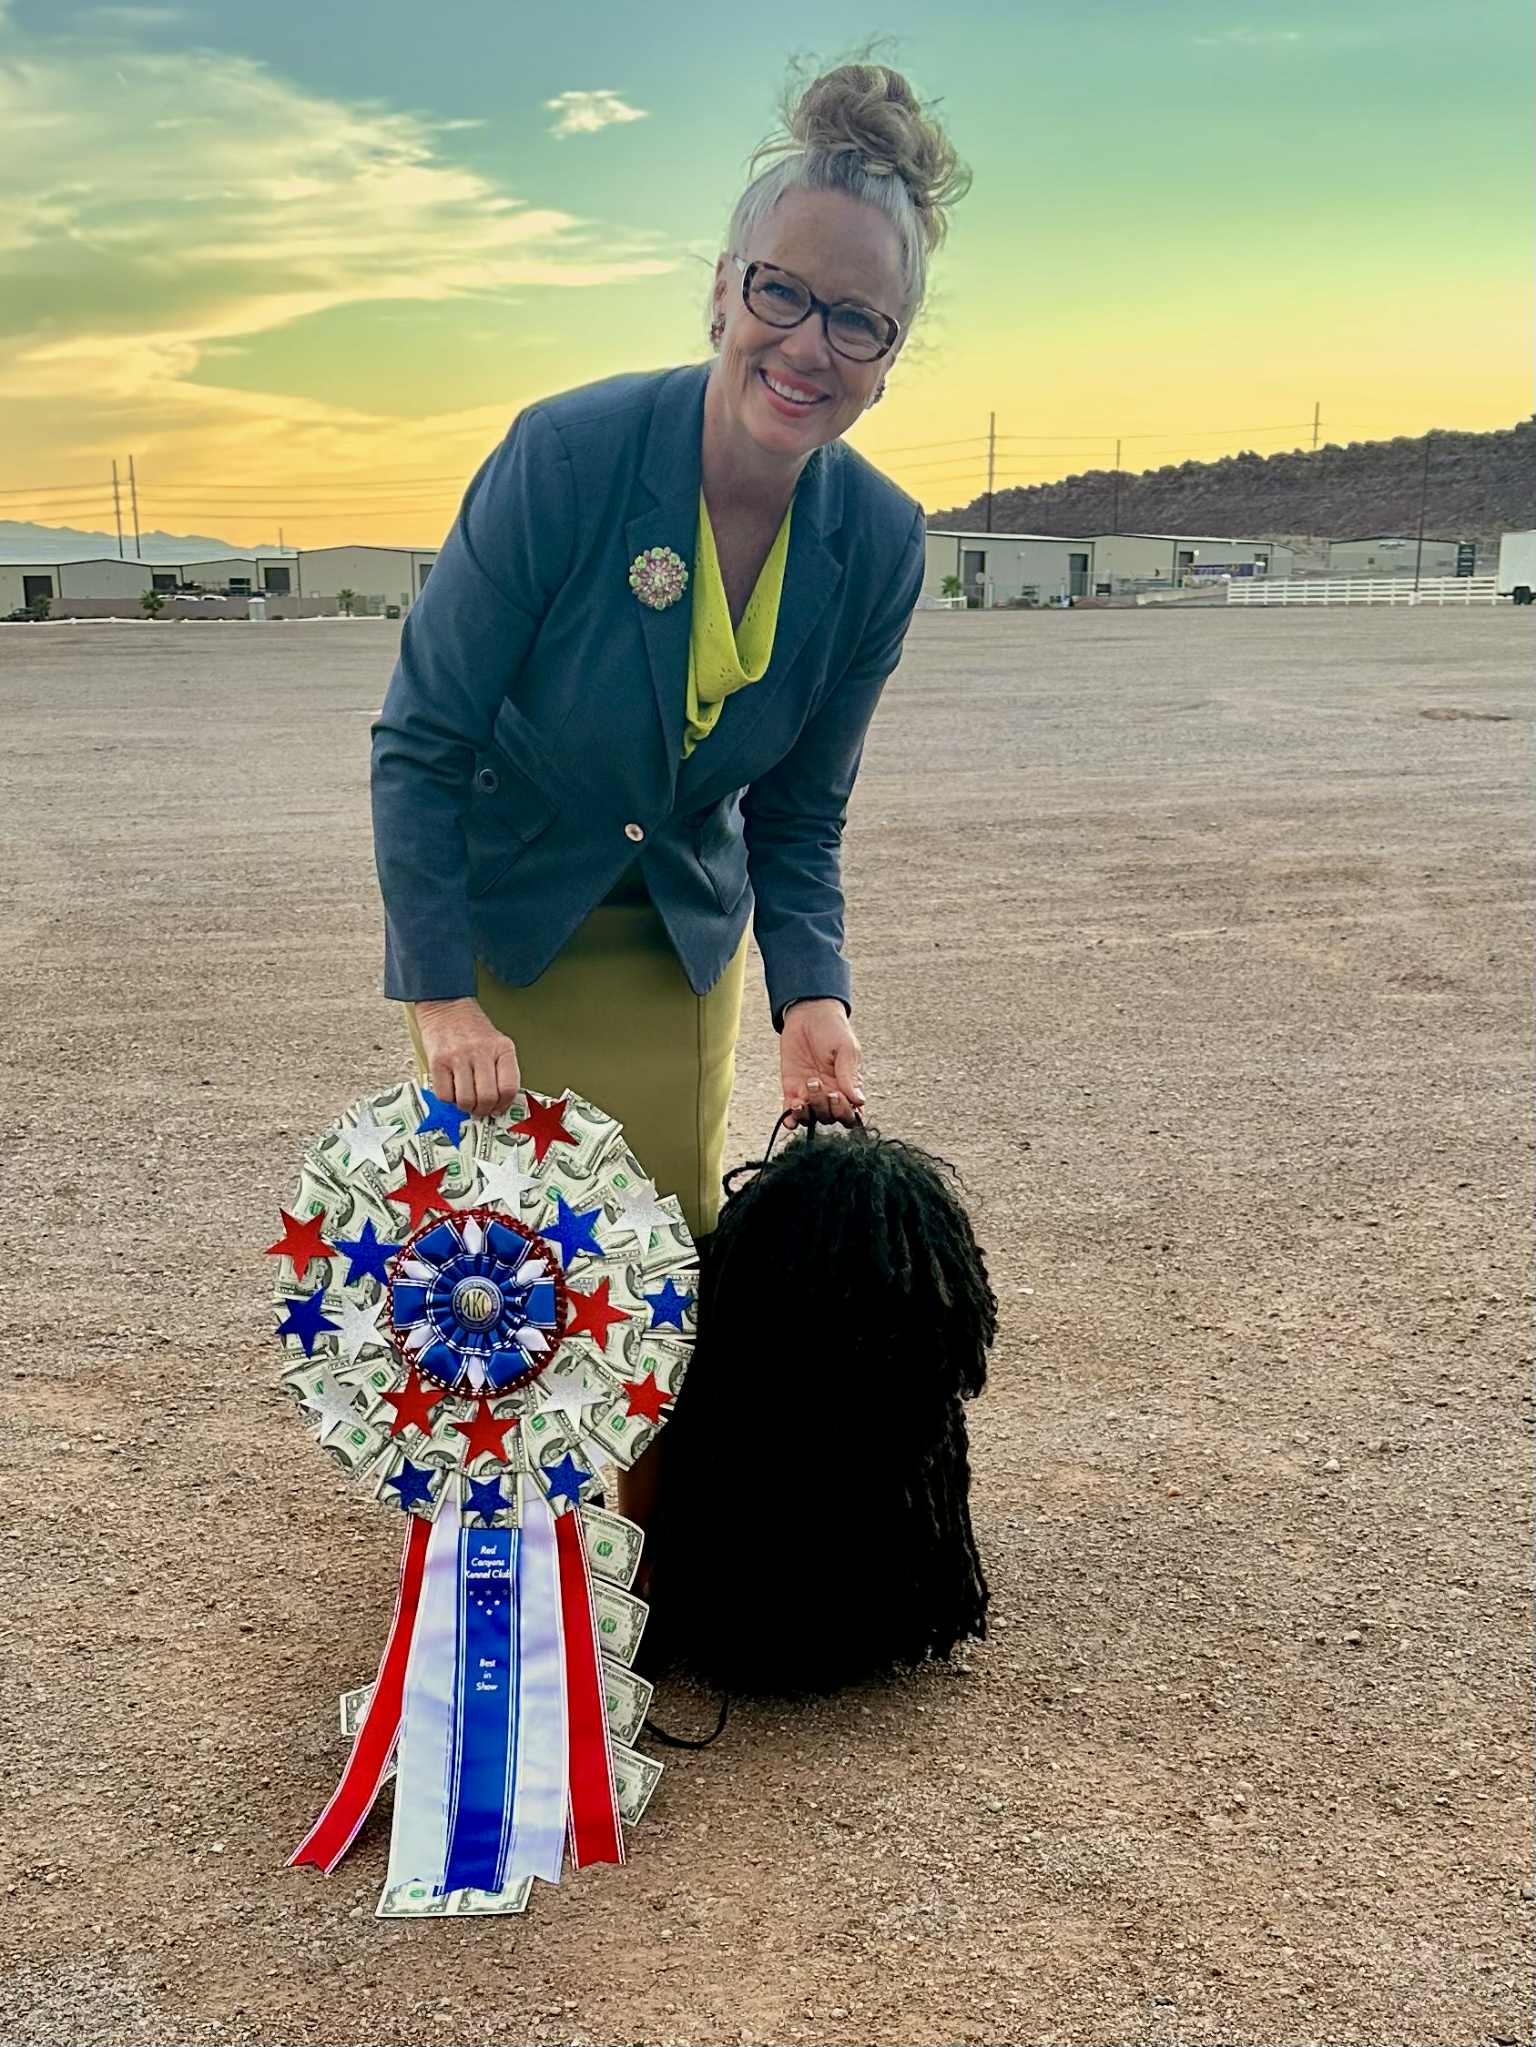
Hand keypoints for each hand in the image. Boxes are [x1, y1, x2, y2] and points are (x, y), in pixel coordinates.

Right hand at [412, 996, 521, 1115]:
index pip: (509, 1088)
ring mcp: (458, 1056)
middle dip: (484, 1110)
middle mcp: (481, 1052)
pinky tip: (452, 1090)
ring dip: (466, 1107)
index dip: (504, 1105)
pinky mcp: (437, 1061)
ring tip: (466, 1102)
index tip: (498, 1108)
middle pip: (488, 1097)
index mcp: (502, 1048)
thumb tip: (499, 1104)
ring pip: (466, 1100)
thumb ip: (500, 1070)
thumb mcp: (496, 1043)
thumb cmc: (472, 1028)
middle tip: (480, 1109)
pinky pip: (445, 1095)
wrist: (446, 1005)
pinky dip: (449, 1100)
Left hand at [779, 999, 864, 1126]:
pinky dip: (790, 1118)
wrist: (808, 1015)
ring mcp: (809, 1094)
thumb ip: (849, 1075)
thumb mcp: (845, 1049)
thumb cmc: (833, 1030)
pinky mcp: (791, 1089)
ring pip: (810, 1118)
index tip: (836, 1094)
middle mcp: (830, 1094)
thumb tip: (860, 1101)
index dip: (843, 1112)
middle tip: (816, 1082)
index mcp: (847, 1087)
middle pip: (829, 1117)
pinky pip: (790, 1111)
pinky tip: (790, 1116)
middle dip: (823, 1106)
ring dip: (806, 1114)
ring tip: (801, 1098)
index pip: (849, 1114)